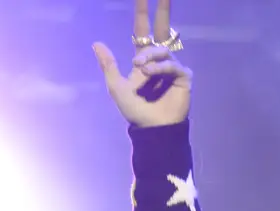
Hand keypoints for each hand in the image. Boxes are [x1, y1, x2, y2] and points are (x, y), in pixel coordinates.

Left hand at [93, 0, 190, 127]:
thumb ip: (109, 65)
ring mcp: (173, 67)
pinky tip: (150, 74)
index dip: (143, 11)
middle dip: (163, 10)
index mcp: (144, 59)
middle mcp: (160, 60)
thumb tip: (96, 43)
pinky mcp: (183, 77)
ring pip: (162, 50)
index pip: (144, 30)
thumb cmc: (135, 112)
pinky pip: (172, 65)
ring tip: (141, 68)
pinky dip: (160, 68)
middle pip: (162, 28)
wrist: (152, 129)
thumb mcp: (117, 87)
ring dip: (150, 56)